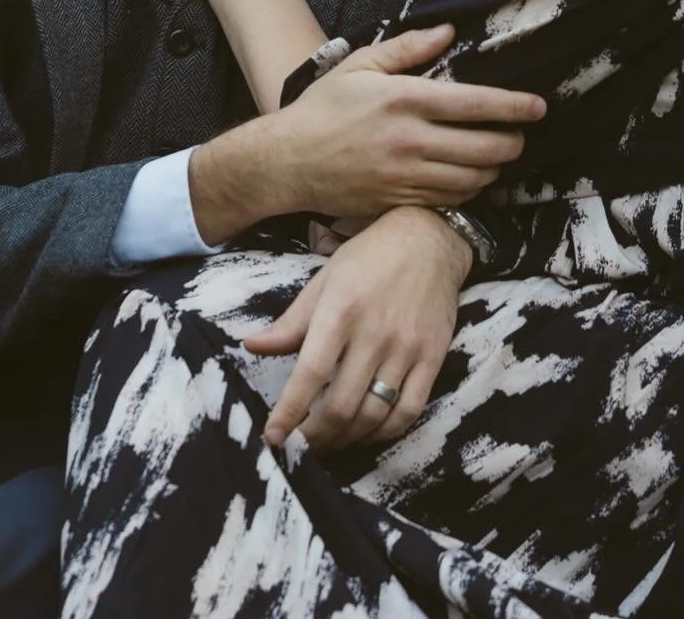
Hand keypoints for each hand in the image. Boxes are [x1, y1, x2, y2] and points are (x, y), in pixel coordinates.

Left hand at [247, 207, 469, 450]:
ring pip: (374, 414)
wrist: (429, 238)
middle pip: (342, 404)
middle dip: (316, 435)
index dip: (289, 411)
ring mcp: (406, 348)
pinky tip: (367, 431)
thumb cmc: (369, 256)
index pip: (310, 372)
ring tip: (330, 441)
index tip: (273, 437)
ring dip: (347, 438)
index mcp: (340, 310)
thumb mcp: (324, 280)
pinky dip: (385, 431)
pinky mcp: (433, 357)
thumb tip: (250, 346)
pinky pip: (409, 410)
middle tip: (301, 444)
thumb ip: (291, 322)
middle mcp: (374, 333)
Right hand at [269, 25, 538, 217]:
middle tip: (520, 134)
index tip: (538, 106)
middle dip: (512, 142)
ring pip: (472, 179)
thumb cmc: (323, 108)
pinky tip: (470, 177)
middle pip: (484, 148)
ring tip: (498, 156)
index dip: (514, 106)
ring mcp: (405, 176)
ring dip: (494, 169)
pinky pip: (449, 200)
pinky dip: (469, 190)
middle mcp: (409, 140)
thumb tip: (449, 32)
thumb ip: (408, 48)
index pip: (475, 104)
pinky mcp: (398, 202)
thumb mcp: (360, 65)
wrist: (287, 161)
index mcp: (403, 99)